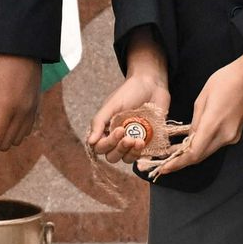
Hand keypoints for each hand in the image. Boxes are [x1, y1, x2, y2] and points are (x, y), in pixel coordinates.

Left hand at [0, 52, 41, 152]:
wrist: (24, 43)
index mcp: (8, 106)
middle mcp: (23, 112)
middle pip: (6, 143)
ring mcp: (32, 110)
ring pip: (17, 138)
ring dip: (3, 132)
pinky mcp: (36, 106)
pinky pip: (27, 129)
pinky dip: (15, 128)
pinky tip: (5, 112)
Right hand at [84, 45, 170, 164]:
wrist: (151, 84)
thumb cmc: (129, 92)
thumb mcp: (111, 106)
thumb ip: (99, 122)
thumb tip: (90, 141)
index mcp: (106, 129)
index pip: (100, 147)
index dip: (108, 143)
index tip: (119, 130)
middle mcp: (118, 138)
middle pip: (112, 156)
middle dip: (119, 149)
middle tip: (129, 137)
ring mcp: (133, 141)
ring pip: (127, 159)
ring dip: (132, 153)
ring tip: (140, 140)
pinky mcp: (148, 142)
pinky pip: (143, 156)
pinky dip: (143, 154)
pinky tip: (145, 143)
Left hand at [140, 51, 242, 177]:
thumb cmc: (225, 81)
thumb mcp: (202, 99)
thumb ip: (195, 122)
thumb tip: (190, 137)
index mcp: (214, 125)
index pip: (194, 153)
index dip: (178, 163)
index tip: (164, 168)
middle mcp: (225, 136)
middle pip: (200, 156)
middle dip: (181, 162)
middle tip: (164, 164)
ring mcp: (233, 136)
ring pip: (208, 151)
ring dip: (191, 154)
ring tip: (172, 154)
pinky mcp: (236, 134)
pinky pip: (215, 144)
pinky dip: (202, 146)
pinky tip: (189, 143)